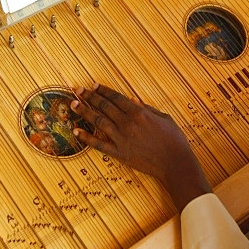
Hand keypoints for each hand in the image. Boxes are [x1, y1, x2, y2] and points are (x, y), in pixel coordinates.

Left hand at [71, 85, 211, 211]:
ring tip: (73, 104)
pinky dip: (86, 138)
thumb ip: (146, 108)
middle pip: (104, 106)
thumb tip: (132, 99)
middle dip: (89, 96)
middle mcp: (128, 123)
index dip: (103, 90)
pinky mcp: (119, 153)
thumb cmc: (174, 139)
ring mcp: (122, 139)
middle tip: (78, 90)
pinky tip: (76, 131)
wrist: (175, 163)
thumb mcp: (164, 118)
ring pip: (98, 121)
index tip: (93, 85)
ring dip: (84, 111)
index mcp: (139, 113)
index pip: (116, 98)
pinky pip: (99, 144)